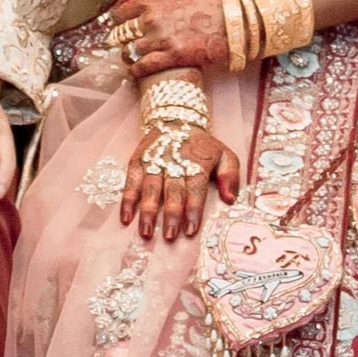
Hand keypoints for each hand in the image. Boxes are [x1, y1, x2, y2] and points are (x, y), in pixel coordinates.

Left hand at [111, 0, 230, 76]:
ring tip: (132, 56)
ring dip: (128, 55)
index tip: (124, 25)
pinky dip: (135, 71)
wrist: (231, 21)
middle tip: (127, 41)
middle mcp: (150, 19)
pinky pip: (142, 67)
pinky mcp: (171, 56)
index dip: (120, 21)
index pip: (119, 14)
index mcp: (149, 0)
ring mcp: (160, 39)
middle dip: (122, 38)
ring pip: (129, 51)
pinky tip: (135, 71)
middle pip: (121, 34)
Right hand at [120, 123, 241, 244]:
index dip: (193, 209)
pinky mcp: (137, 162)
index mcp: (196, 163)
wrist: (176, 120)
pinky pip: (130, 183)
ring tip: (146, 233)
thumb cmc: (203, 146)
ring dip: (147, 212)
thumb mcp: (225, 155)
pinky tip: (126, 218)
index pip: (195, 188)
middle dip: (171, 215)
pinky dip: (127, 200)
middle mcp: (173, 164)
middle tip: (170, 236)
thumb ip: (231, 176)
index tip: (191, 230)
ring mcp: (153, 163)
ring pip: (150, 189)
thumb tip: (230, 199)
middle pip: (172, 191)